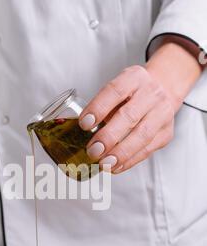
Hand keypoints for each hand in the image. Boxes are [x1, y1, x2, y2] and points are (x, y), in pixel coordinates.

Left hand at [79, 40, 202, 173]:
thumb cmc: (132, 93)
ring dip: (121, 153)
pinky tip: (116, 167)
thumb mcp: (118, 89)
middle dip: (109, 136)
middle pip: (129, 116)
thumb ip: (102, 106)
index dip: (99, 108)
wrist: (164, 90)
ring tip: (104, 164)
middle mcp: (151, 94)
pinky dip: (130, 161)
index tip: (84, 124)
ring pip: (142, 135)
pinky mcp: (166, 133)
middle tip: (93, 151)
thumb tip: (80, 132)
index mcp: (134, 78)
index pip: (115, 91)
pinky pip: (148, 149)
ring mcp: (162, 113)